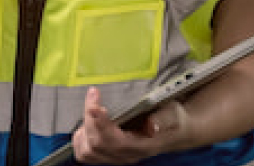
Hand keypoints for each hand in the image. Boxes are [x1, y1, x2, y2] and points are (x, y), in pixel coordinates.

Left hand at [72, 88, 188, 163]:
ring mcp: (116, 157)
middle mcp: (126, 155)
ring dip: (83, 130)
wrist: (174, 132)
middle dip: (90, 119)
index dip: (100, 122)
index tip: (94, 101)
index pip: (115, 141)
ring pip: (88, 152)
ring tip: (89, 111)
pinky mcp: (108, 155)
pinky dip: (80, 140)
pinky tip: (85, 125)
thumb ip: (163, 119)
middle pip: (97, 145)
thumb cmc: (172, 120)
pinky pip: (85, 155)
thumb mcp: (172, 114)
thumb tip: (152, 126)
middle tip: (93, 96)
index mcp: (141, 146)